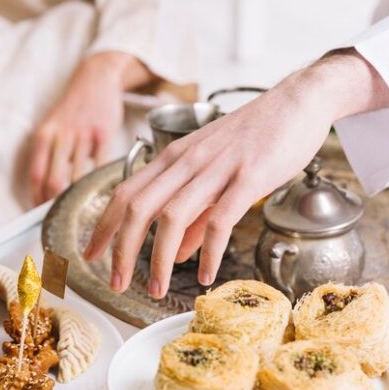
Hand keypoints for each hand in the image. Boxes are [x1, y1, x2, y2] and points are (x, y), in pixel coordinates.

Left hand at [29, 52, 154, 204]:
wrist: (95, 78)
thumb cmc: (73, 108)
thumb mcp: (52, 127)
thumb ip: (47, 155)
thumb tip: (44, 191)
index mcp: (43, 136)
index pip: (36, 176)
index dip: (36, 200)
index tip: (40, 216)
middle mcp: (60, 136)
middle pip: (54, 180)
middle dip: (56, 205)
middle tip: (63, 220)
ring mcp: (82, 135)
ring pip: (77, 176)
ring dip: (79, 197)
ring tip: (82, 212)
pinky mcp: (103, 134)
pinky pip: (100, 165)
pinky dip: (99, 182)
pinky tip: (100, 193)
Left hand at [84, 50, 388, 297]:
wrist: (298, 100)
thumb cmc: (257, 136)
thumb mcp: (216, 170)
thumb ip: (195, 212)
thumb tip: (176, 250)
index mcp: (175, 156)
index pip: (127, 193)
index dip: (104, 226)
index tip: (90, 254)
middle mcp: (188, 160)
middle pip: (139, 207)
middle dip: (121, 249)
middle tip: (115, 283)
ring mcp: (217, 167)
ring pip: (172, 215)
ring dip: (158, 258)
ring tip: (155, 289)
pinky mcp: (249, 176)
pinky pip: (220, 219)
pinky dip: (207, 251)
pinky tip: (204, 276)